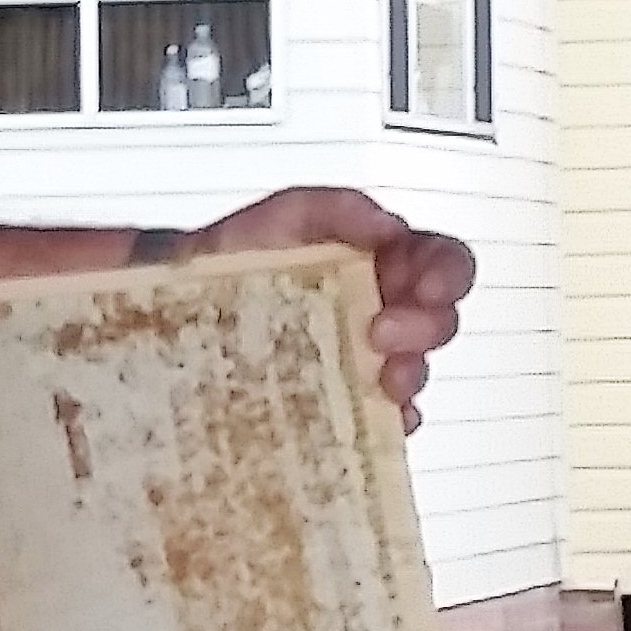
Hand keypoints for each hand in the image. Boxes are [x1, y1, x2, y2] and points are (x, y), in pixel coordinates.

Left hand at [178, 187, 473, 431]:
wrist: (182, 302)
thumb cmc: (240, 256)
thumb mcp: (290, 213)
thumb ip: (340, 209)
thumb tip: (386, 227)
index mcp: (382, 263)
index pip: (442, 264)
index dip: (449, 276)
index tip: (426, 288)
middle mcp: (382, 311)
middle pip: (438, 322)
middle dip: (426, 329)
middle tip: (383, 332)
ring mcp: (363, 360)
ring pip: (415, 373)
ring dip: (410, 376)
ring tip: (381, 378)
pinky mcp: (341, 402)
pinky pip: (382, 420)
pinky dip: (389, 421)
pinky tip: (379, 417)